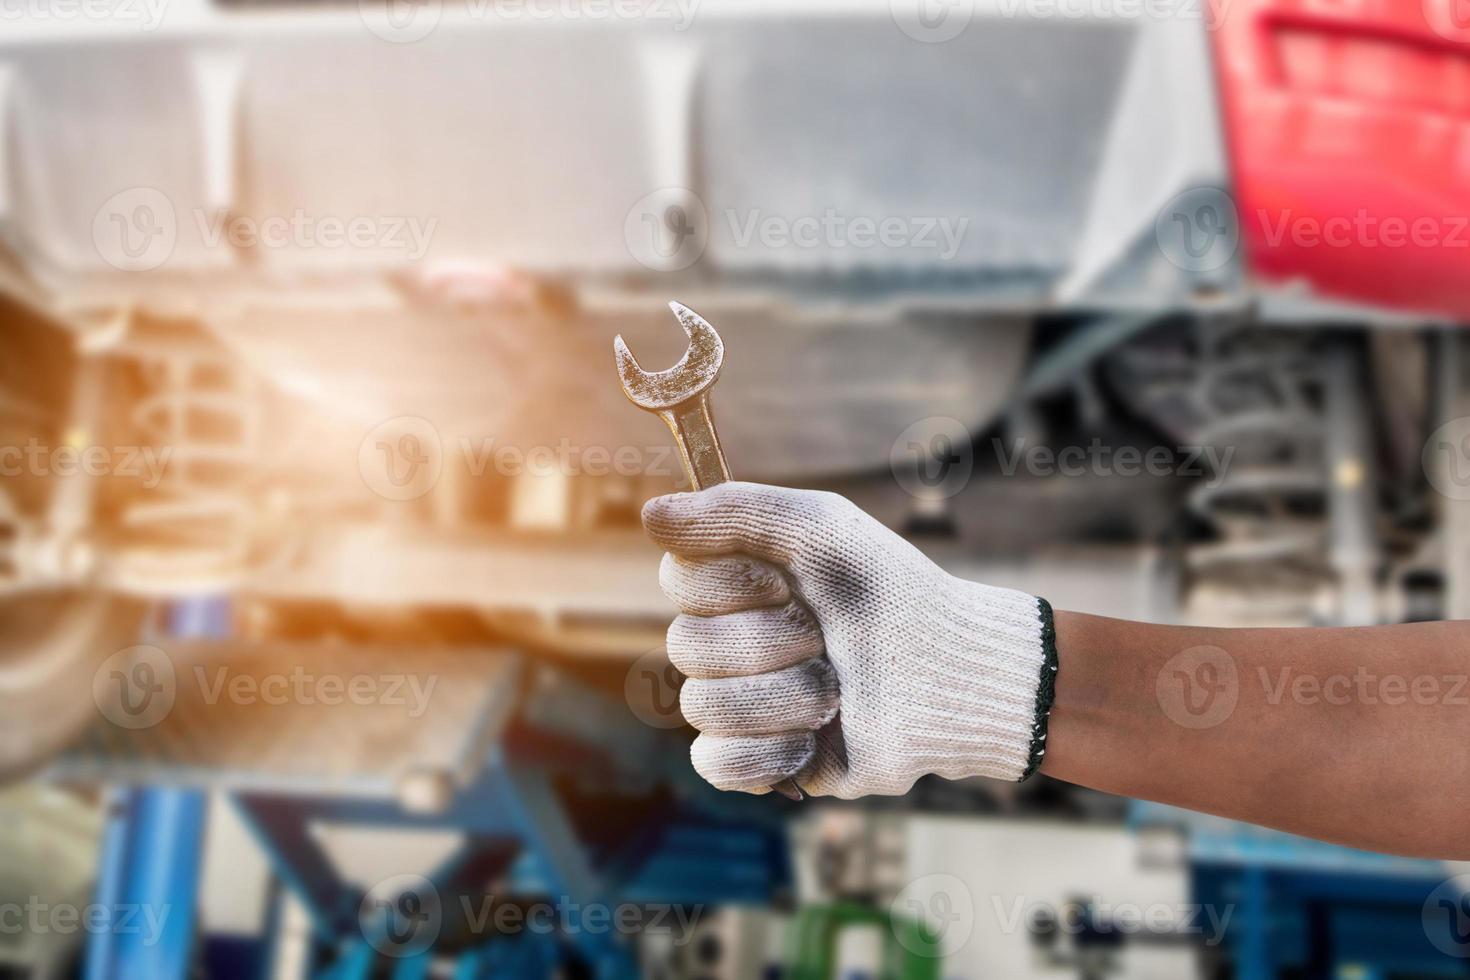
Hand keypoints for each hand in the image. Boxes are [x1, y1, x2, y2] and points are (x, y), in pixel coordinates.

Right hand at [643, 482, 1055, 797]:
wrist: (953, 675)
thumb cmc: (892, 591)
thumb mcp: (821, 527)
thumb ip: (734, 511)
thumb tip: (648, 515)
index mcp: (735, 583)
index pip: (678, 580)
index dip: (731, 586)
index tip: (789, 583)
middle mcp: (729, 640)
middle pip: (685, 646)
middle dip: (771, 643)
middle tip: (827, 638)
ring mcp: (742, 702)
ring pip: (703, 707)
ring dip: (785, 697)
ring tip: (837, 692)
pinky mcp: (761, 760)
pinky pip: (716, 765)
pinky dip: (770, 752)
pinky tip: (814, 738)